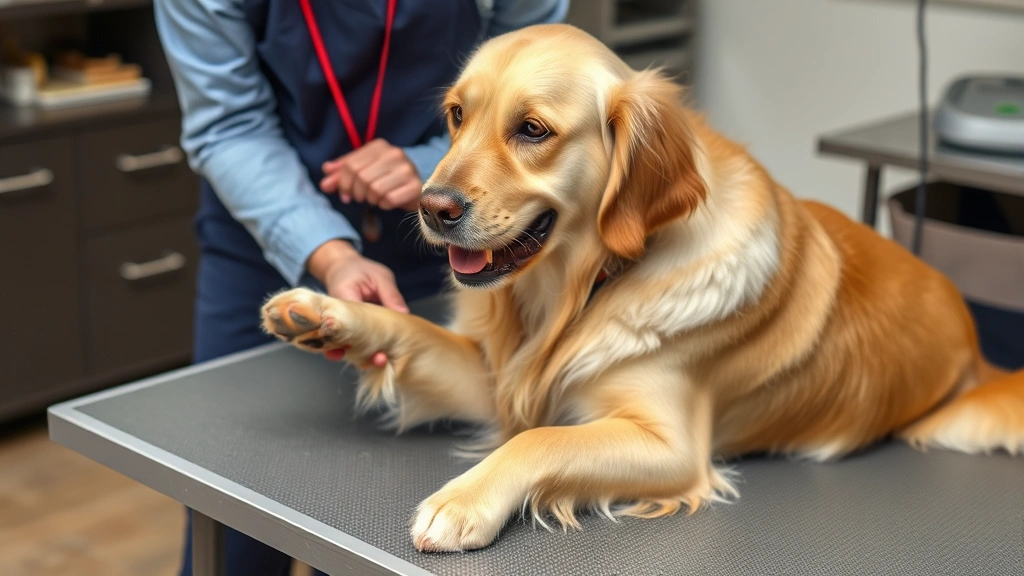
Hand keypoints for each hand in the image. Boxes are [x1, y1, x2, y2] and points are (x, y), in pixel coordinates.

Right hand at [306, 239, 407, 366]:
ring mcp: (340, 326)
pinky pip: (352, 344)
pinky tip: (378, 359)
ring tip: (380, 362)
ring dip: (361, 357)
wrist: (342, 268)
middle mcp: (336, 316)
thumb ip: (389, 294)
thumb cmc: (360, 270)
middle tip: (380, 358)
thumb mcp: (379, 276)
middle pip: (342, 340)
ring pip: (346, 347)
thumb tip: (404, 314)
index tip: (371, 346)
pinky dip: (363, 353)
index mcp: (342, 298)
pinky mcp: (347, 331)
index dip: (357, 336)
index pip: (345, 320)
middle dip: (359, 354)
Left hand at [320, 138, 421, 211]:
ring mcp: (407, 169)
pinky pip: (389, 200)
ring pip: (374, 189)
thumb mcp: (364, 171)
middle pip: (361, 177)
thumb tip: (324, 179)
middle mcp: (394, 153)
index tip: (344, 194)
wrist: (418, 188)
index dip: (342, 183)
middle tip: (361, 198)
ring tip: (376, 198)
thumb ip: (342, 173)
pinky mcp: (415, 186)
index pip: (350, 165)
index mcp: (379, 146)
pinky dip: (384, 205)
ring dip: (371, 199)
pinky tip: (389, 201)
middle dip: (356, 192)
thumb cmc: (386, 179)